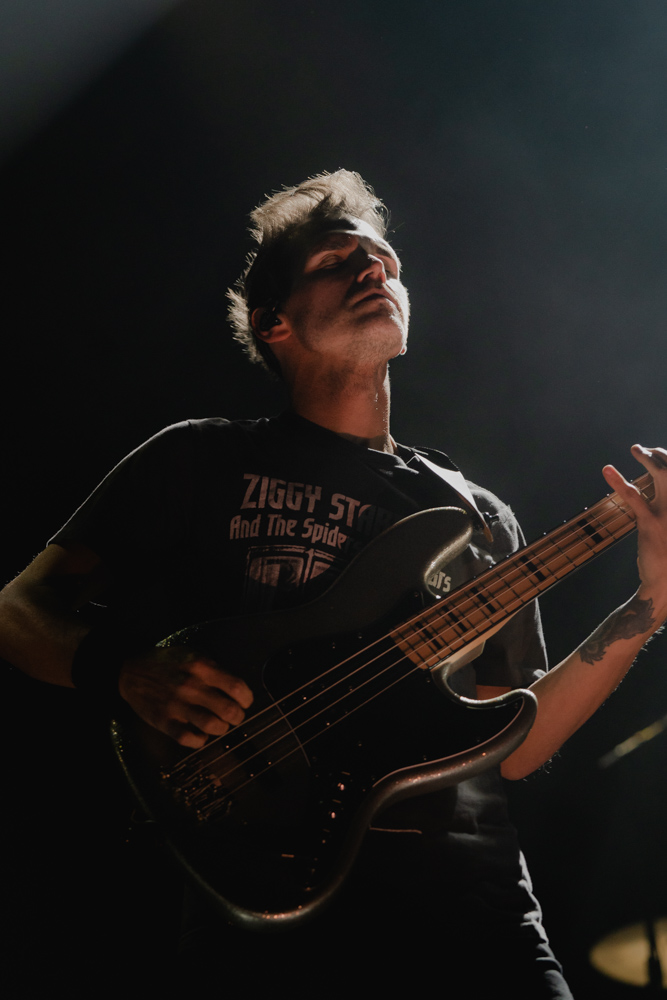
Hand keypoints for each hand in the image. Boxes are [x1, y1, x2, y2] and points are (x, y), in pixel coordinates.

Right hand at [118, 646, 253, 748]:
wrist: (131, 672)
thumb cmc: (166, 663)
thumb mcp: (192, 654)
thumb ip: (213, 669)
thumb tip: (235, 687)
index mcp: (201, 667)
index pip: (237, 687)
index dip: (247, 698)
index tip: (245, 702)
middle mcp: (191, 686)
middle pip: (229, 710)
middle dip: (237, 717)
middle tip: (235, 716)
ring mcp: (177, 705)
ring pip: (213, 726)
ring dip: (221, 728)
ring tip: (219, 725)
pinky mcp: (164, 721)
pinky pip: (189, 739)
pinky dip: (200, 741)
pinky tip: (201, 735)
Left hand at [602, 444, 666, 617]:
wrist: (666, 584)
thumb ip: (666, 506)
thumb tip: (661, 492)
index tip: (658, 453)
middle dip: (661, 454)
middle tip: (643, 449)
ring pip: (663, 475)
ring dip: (647, 458)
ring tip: (635, 448)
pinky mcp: (651, 524)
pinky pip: (635, 497)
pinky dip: (619, 481)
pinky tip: (608, 470)